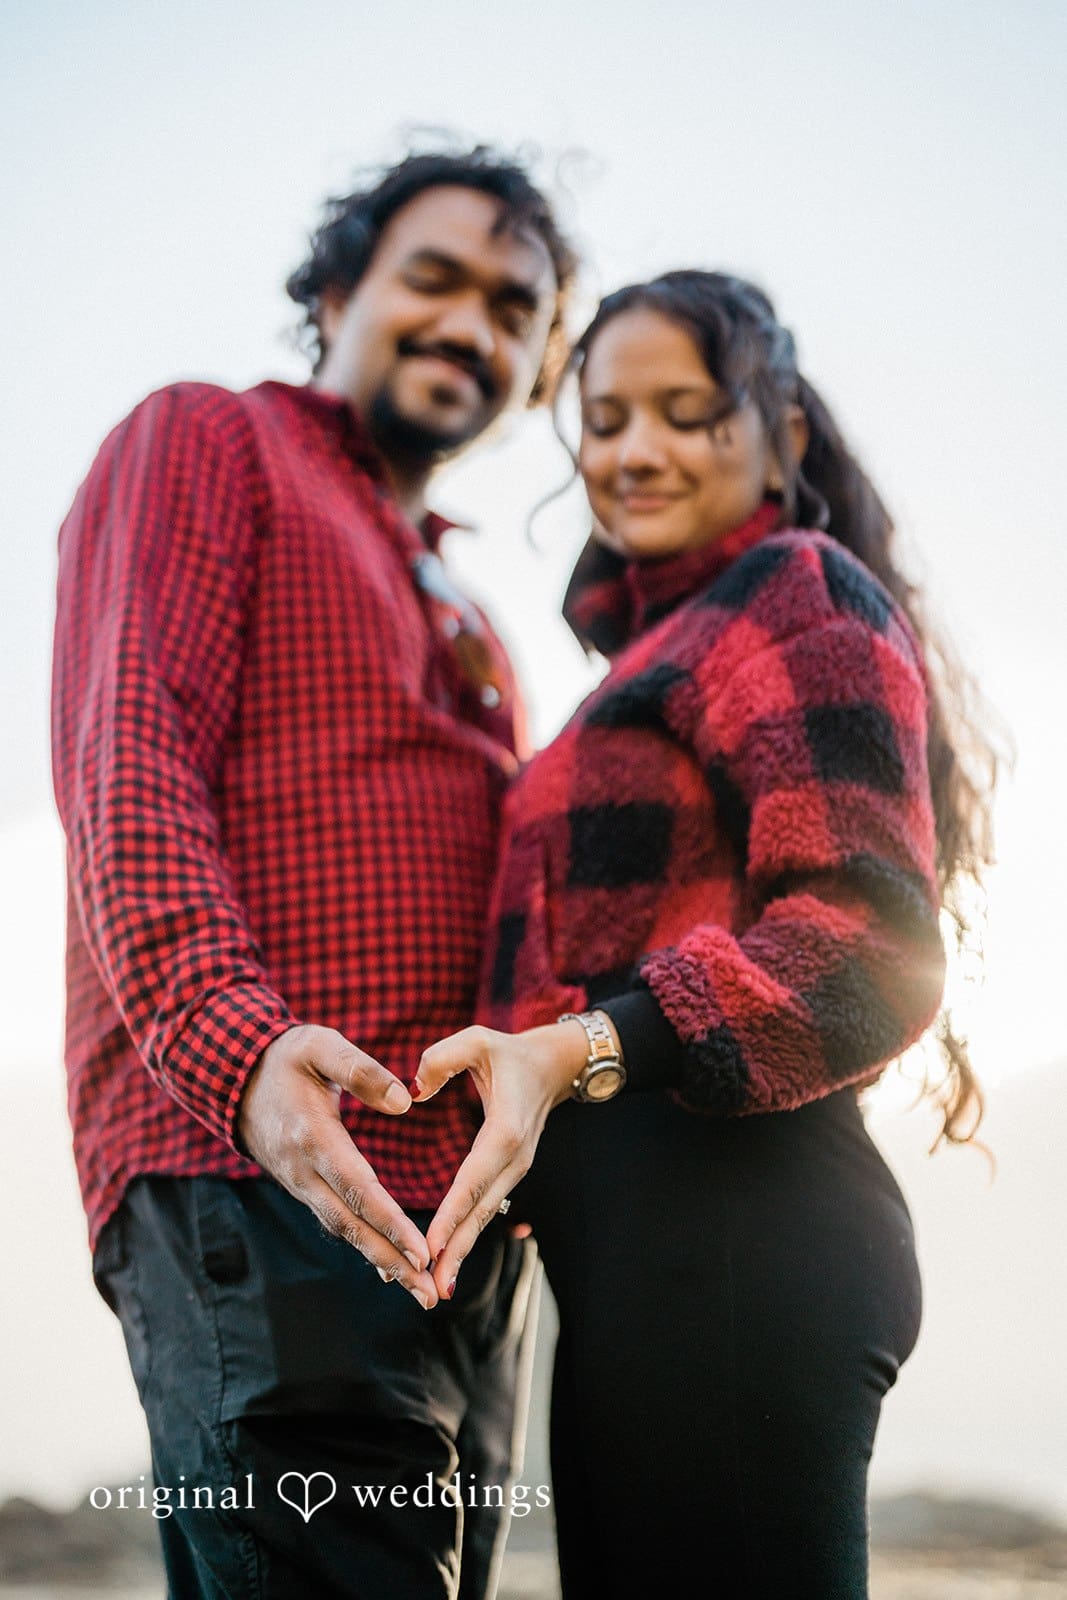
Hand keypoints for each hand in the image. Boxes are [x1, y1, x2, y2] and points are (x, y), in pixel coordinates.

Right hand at [238, 1024, 437, 1307]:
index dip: (390, 1221)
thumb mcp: (320, 1046)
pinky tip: (390, 1265)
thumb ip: (360, 1069)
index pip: (357, 1188)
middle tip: (429, 1294)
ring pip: (343, 1230)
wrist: (235, 1076)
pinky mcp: (303, 1186)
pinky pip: (335, 1221)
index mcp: (313, 1136)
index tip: (422, 1250)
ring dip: (382, 1261)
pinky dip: (364, 1244)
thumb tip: (404, 1103)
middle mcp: (304, 1170)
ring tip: (419, 1289)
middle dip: (392, 1260)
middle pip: (352, 1224)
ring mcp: (300, 1182)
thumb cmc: (287, 1057)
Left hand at [417, 1020, 588, 1300]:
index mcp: (506, 1129)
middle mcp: (515, 1157)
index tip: (434, 1244)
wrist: (553, 1066)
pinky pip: (485, 1207)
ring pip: (485, 1215)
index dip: (454, 1212)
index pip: (475, 1177)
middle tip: (431, 1285)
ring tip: (436, 1284)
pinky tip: (448, 1259)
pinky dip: (467, 1234)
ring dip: (462, 1249)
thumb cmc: (509, 1052)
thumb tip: (413, 1091)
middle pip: (482, 1209)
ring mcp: (515, 1168)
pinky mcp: (509, 1173)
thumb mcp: (477, 1039)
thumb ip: (442, 1058)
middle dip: (457, 1248)